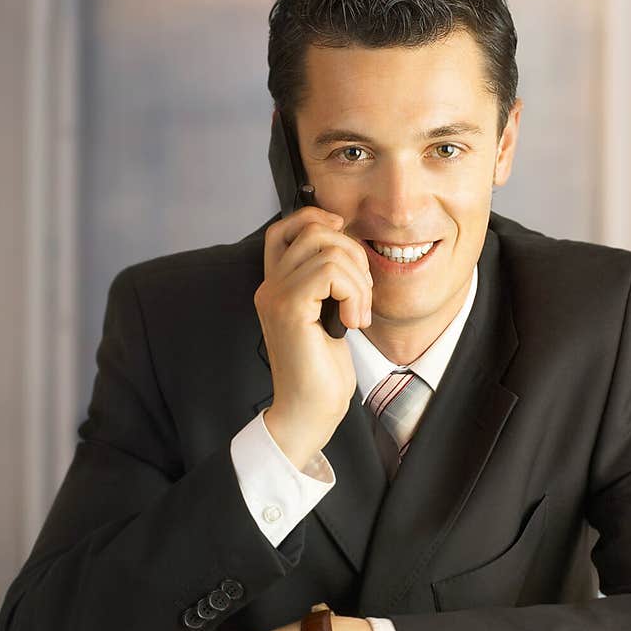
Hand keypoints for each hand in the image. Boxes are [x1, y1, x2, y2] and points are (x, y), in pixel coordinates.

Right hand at [255, 206, 372, 468]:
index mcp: (277, 286)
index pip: (286, 228)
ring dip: (359, 281)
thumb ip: (329, 283)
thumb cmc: (321, 373)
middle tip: (360, 296)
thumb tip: (349, 248)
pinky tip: (352, 321)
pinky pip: (331, 272)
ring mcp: (275, 295)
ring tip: (357, 314)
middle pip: (314, 231)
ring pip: (328, 250)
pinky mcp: (289, 308)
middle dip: (353, 256)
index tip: (345, 238)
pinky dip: (353, 292)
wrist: (309, 411)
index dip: (316, 219)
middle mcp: (270, 286)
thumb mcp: (330, 316)